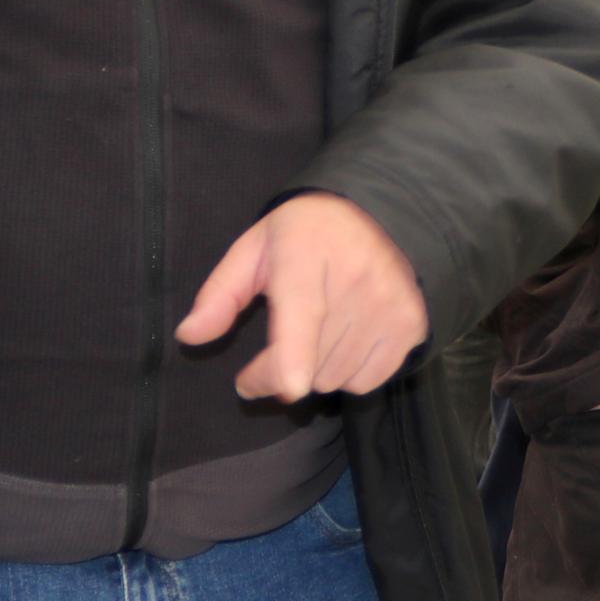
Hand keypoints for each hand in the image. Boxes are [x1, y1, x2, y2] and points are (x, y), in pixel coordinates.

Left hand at [179, 192, 429, 401]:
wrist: (380, 214)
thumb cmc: (306, 235)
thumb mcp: (255, 249)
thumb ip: (220, 294)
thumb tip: (188, 336)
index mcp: (306, 255)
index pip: (303, 312)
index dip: (294, 356)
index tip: (289, 386)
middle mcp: (355, 280)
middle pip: (309, 364)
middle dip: (275, 374)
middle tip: (264, 362)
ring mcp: (389, 305)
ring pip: (334, 379)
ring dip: (311, 374)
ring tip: (310, 339)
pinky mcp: (411, 325)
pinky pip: (366, 381)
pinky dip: (346, 374)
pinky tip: (342, 342)